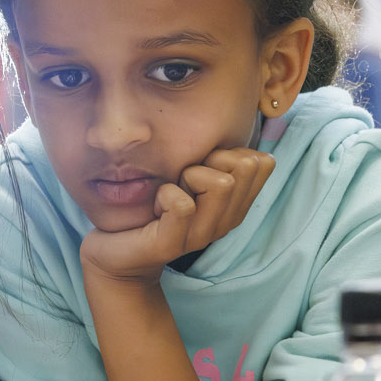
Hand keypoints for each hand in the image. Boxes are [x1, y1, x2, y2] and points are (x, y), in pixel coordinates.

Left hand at [79, 148, 274, 285]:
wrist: (119, 251)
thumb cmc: (155, 203)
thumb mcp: (191, 174)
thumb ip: (216, 158)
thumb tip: (236, 129)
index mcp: (236, 204)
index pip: (262, 163)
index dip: (231, 151)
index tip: (203, 165)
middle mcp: (226, 222)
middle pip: (244, 166)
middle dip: (210, 159)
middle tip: (183, 178)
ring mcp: (202, 236)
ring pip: (222, 183)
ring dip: (189, 176)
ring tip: (171, 190)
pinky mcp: (172, 245)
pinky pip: (183, 205)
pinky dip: (165, 194)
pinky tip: (155, 205)